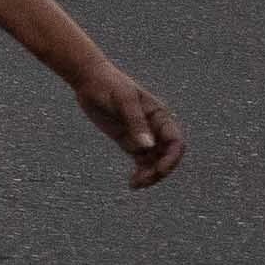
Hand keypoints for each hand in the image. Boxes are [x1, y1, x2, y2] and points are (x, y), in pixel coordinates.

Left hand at [73, 62, 183, 188]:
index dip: (172, 158)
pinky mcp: (128, 141)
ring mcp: (142, 135)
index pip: (175, 142)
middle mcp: (155, 128)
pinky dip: (140, 173)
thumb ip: (135, 122)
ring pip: (154, 161)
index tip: (160, 170)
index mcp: (160, 116)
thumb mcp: (123, 100)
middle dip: (160, 170)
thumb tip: (148, 147)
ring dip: (150, 175)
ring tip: (135, 184)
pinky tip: (132, 183)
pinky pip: (141, 161)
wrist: (88, 79)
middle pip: (166, 155)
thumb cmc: (109, 85)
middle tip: (143, 181)